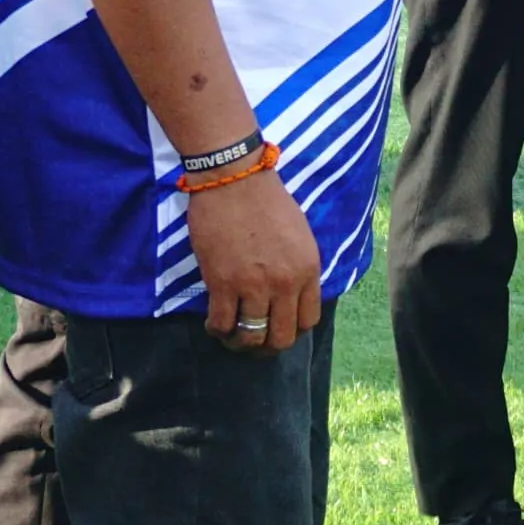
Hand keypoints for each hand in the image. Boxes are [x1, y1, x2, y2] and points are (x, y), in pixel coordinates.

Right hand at [186, 167, 320, 354]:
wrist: (235, 179)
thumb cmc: (266, 201)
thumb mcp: (299, 236)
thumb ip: (298, 268)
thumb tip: (289, 295)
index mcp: (308, 269)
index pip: (309, 320)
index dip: (292, 329)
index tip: (278, 325)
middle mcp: (285, 283)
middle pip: (282, 337)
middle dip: (268, 345)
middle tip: (254, 339)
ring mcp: (253, 286)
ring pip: (251, 337)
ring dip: (240, 343)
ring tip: (232, 335)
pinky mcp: (223, 283)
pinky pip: (222, 324)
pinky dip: (217, 330)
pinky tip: (214, 324)